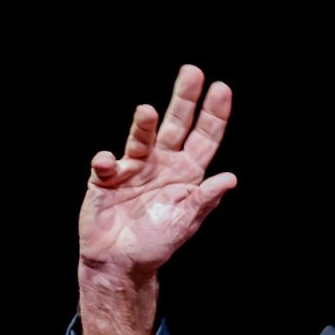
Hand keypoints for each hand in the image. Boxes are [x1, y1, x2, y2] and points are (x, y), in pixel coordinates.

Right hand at [79, 64, 236, 279]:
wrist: (121, 263)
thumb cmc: (157, 243)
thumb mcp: (187, 221)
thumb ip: (206, 200)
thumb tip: (230, 178)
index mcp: (186, 173)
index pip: (203, 139)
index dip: (213, 116)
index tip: (222, 89)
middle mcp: (162, 164)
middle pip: (176, 125)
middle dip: (184, 99)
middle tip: (192, 72)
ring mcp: (133, 168)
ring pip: (141, 138)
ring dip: (144, 125)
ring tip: (146, 111)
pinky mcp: (105, 178)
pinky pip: (106, 164)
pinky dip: (106, 162)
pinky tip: (109, 163)